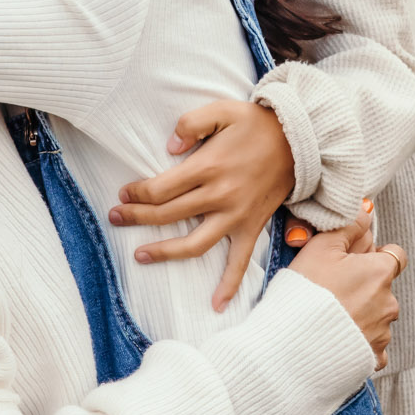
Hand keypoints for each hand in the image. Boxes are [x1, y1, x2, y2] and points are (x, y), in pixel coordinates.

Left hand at [115, 100, 294, 311]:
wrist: (299, 140)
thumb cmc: (257, 124)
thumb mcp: (223, 110)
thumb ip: (191, 124)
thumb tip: (169, 148)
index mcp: (209, 167)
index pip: (160, 189)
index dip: (137, 194)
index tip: (124, 194)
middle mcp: (220, 196)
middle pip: (168, 215)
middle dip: (136, 218)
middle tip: (115, 218)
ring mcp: (236, 216)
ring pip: (194, 244)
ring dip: (164, 252)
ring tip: (139, 255)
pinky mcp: (251, 227)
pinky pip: (239, 261)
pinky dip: (229, 285)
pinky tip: (216, 304)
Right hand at [284, 217, 405, 368]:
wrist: (290, 346)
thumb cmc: (304, 293)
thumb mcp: (320, 248)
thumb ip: (347, 227)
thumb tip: (366, 210)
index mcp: (379, 273)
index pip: (395, 255)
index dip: (374, 254)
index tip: (353, 261)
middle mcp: (388, 303)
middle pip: (383, 287)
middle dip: (364, 286)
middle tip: (332, 289)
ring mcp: (382, 333)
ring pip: (377, 316)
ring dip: (361, 315)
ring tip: (330, 316)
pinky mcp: (372, 359)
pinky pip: (372, 347)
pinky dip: (358, 342)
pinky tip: (337, 339)